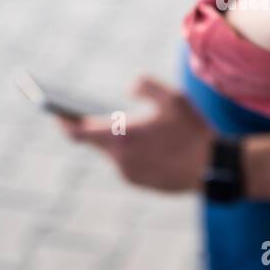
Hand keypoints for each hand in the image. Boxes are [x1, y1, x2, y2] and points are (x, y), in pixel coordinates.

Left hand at [58, 76, 212, 192]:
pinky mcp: (142, 183)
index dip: (64, 122)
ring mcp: (130, 175)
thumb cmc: (192, 130)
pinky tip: (145, 143)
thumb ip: (146, 86)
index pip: (79, 133)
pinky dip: (132, 152)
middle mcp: (120, 159)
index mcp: (122, 136)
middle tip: (87, 114)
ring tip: (124, 127)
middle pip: (96, 143)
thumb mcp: (173, 98)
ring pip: (114, 153)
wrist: (213, 167)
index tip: (56, 113)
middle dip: (94, 128)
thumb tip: (130, 88)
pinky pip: (129, 164)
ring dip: (118, 141)